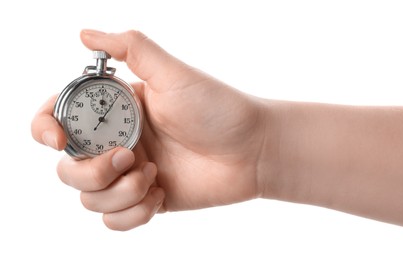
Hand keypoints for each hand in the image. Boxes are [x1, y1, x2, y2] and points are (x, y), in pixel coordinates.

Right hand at [31, 30, 266, 230]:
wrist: (252, 150)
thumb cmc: (218, 108)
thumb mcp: (174, 74)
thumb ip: (131, 49)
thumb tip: (84, 34)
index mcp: (117, 111)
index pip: (60, 118)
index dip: (45, 129)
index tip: (58, 139)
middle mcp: (118, 142)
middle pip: (69, 168)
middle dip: (93, 170)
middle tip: (131, 157)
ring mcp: (131, 175)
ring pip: (90, 199)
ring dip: (120, 192)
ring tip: (155, 175)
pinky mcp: (147, 201)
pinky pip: (115, 221)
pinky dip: (133, 213)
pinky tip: (162, 193)